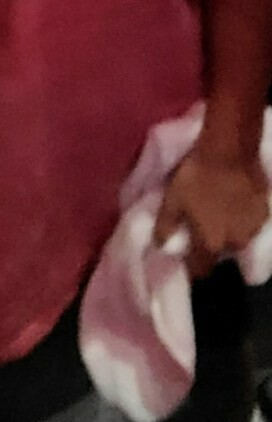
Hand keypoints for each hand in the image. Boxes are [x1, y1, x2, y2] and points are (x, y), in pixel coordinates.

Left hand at [155, 144, 270, 277]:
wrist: (229, 151)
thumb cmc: (196, 177)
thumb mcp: (171, 200)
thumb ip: (165, 227)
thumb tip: (160, 245)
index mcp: (211, 244)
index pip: (201, 270)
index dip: (192, 264)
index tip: (186, 254)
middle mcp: (236, 243)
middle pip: (220, 253)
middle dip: (211, 244)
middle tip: (202, 225)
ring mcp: (254, 229)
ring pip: (238, 238)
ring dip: (229, 231)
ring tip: (219, 211)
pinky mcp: (265, 214)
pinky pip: (251, 223)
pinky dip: (243, 217)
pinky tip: (234, 201)